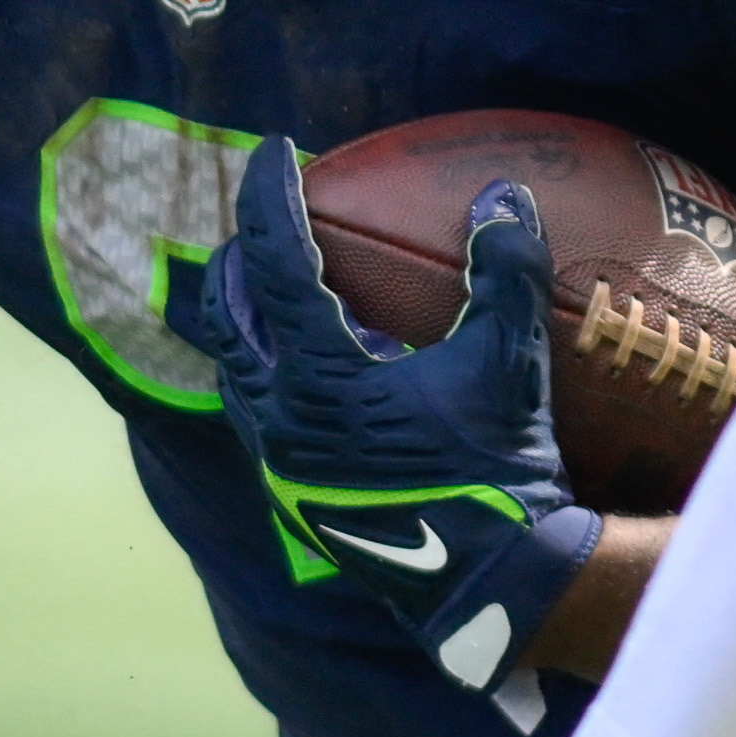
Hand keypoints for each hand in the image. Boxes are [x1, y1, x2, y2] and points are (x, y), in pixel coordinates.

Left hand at [182, 141, 598, 701]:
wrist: (492, 584)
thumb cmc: (500, 472)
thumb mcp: (511, 365)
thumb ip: (507, 273)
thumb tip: (502, 194)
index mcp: (317, 377)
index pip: (272, 262)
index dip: (269, 196)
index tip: (276, 152)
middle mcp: (279, 419)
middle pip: (224, 317)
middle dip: (236, 259)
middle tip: (263, 222)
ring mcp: (281, 464)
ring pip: (232, 374)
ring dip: (241, 324)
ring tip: (265, 292)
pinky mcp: (296, 498)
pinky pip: (256, 418)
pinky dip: (266, 375)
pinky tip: (303, 372)